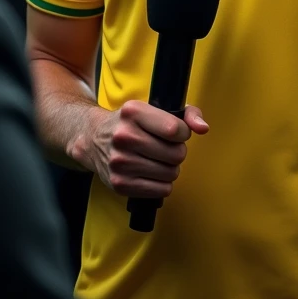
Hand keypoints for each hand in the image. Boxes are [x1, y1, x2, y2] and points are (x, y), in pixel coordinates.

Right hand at [78, 101, 208, 200]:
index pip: (175, 129)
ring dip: (170, 168)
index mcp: (133, 112)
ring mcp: (120, 162)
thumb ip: (187, 113)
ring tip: (158, 160)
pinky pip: (161, 191)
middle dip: (177, 151)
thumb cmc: (132, 123)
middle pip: (175, 154)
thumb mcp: (154, 108)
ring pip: (170, 173)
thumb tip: (204, 129)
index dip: (183, 133)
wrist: (93, 138)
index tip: (176, 132)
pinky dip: (162, 184)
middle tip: (166, 147)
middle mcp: (124, 137)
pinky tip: (152, 173)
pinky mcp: (119, 184)